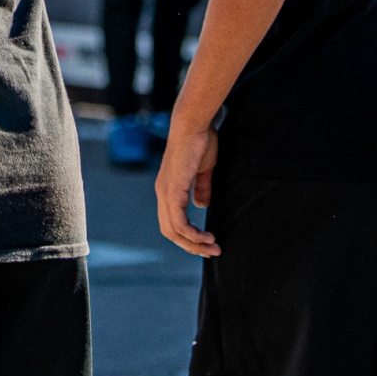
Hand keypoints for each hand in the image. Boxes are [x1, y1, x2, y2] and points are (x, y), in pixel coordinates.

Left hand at [154, 119, 219, 256]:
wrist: (193, 124)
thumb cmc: (200, 141)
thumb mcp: (203, 170)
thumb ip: (200, 188)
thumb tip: (201, 206)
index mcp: (168, 188)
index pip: (172, 222)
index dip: (188, 236)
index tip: (207, 243)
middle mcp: (162, 193)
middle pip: (170, 231)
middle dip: (191, 246)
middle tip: (211, 251)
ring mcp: (165, 192)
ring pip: (174, 231)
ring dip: (194, 243)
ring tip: (213, 247)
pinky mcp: (172, 190)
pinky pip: (179, 221)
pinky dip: (193, 234)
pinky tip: (206, 236)